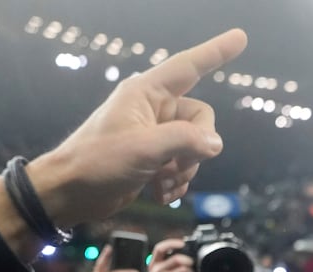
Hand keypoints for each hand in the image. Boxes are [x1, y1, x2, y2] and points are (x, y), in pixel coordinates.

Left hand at [19, 29, 247, 229]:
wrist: (72, 193)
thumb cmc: (97, 162)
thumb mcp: (144, 149)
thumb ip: (185, 140)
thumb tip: (214, 143)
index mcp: (146, 93)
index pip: (189, 67)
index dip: (216, 52)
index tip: (240, 38)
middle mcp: (153, 109)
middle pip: (201, 119)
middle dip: (196, 147)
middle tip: (175, 165)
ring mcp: (154, 134)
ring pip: (195, 145)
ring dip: (185, 168)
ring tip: (161, 181)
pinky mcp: (154, 157)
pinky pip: (185, 164)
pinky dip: (178, 181)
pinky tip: (160, 192)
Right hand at [146, 238, 195, 271]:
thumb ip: (169, 265)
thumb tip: (186, 257)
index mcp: (154, 265)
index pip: (160, 248)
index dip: (171, 243)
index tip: (182, 243)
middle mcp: (156, 271)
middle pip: (176, 259)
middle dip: (188, 261)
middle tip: (193, 265)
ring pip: (182, 270)